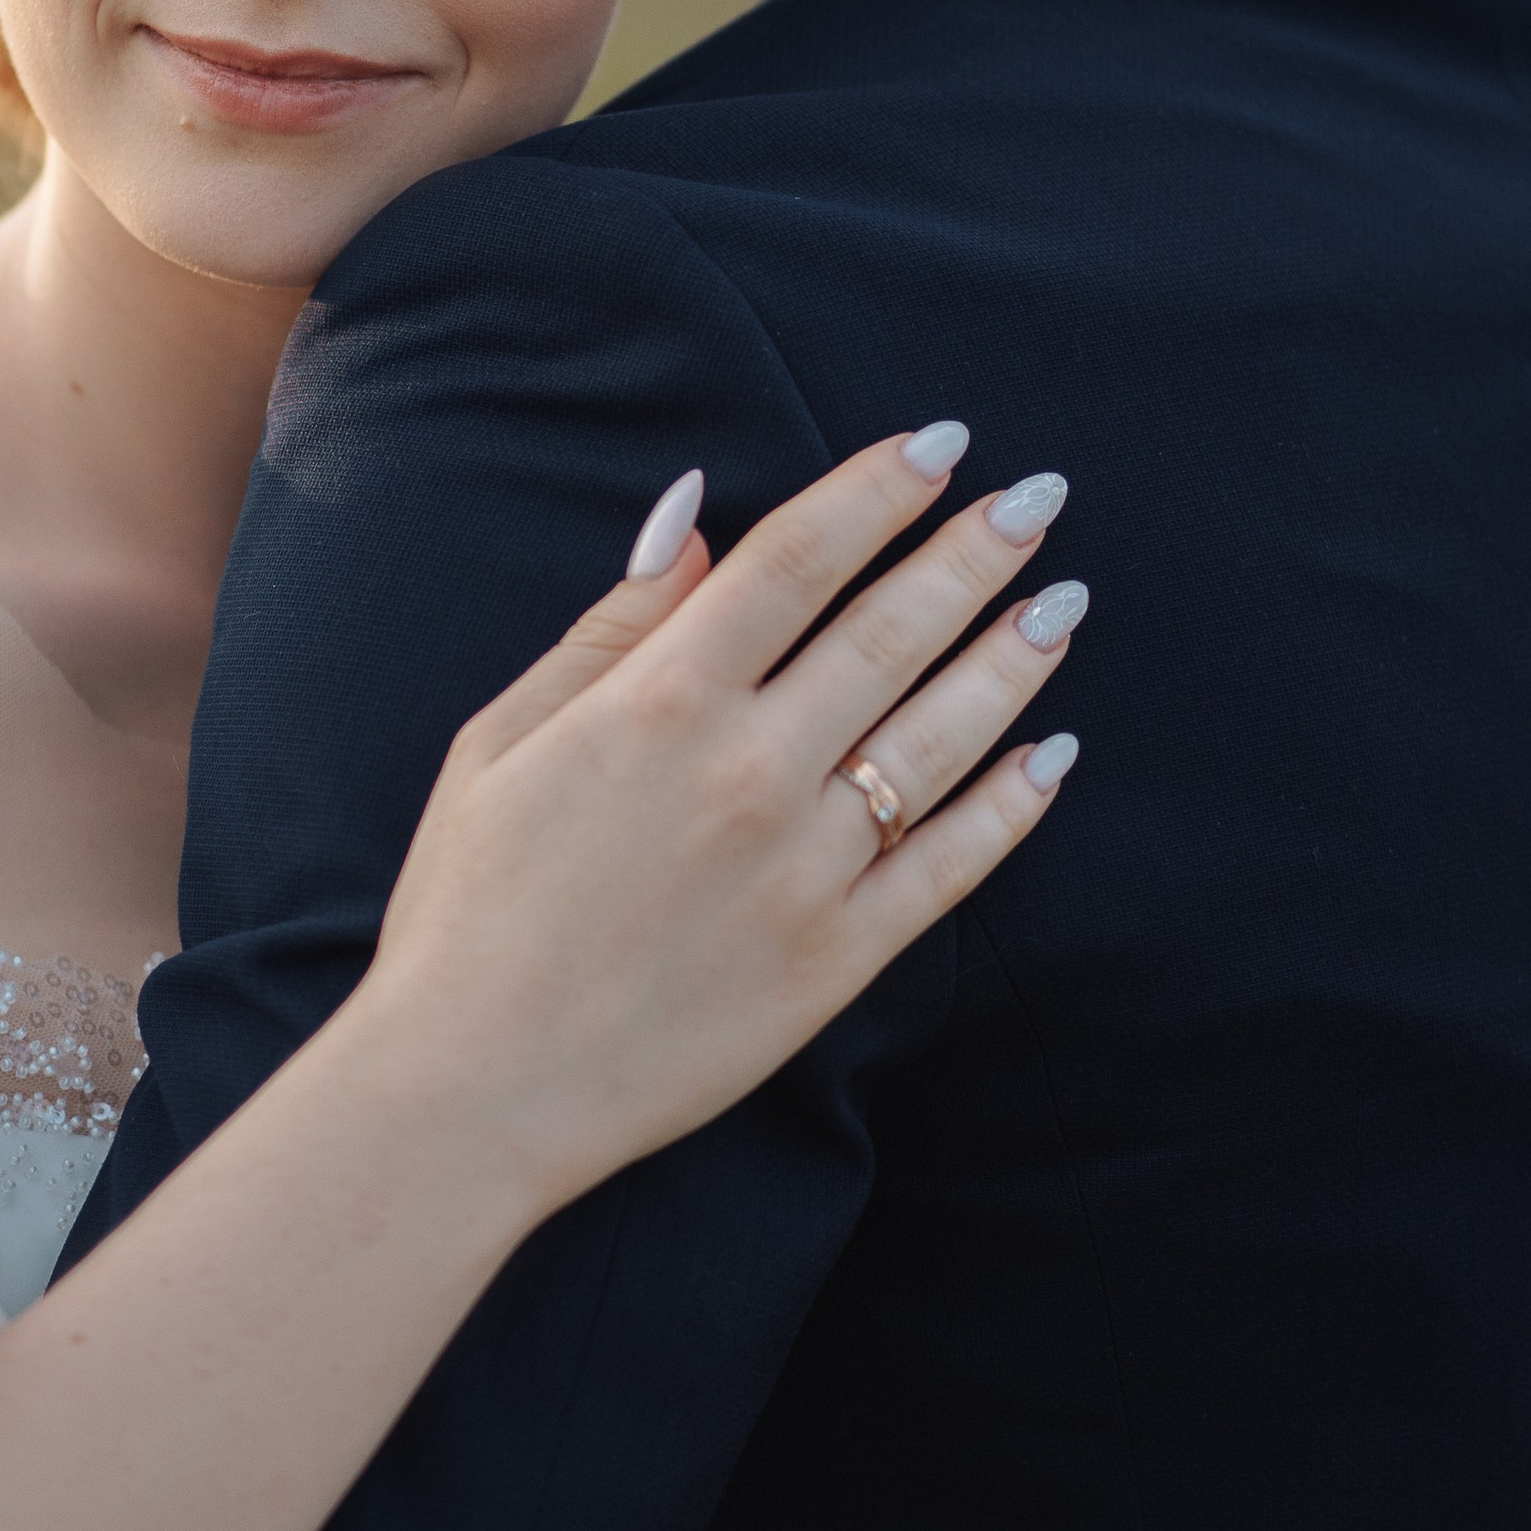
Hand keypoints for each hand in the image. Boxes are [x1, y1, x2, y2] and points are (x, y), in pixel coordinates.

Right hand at [361, 425, 1078, 1215]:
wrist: (474, 1087)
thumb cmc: (467, 908)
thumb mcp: (500, 741)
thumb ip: (608, 628)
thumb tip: (689, 517)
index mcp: (658, 703)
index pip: (797, 560)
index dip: (876, 490)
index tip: (940, 442)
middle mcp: (748, 771)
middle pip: (890, 630)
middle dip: (974, 552)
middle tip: (1038, 499)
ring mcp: (804, 868)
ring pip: (940, 736)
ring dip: (1011, 659)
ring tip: (1062, 603)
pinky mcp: (837, 959)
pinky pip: (950, 865)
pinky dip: (1011, 805)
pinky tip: (1051, 754)